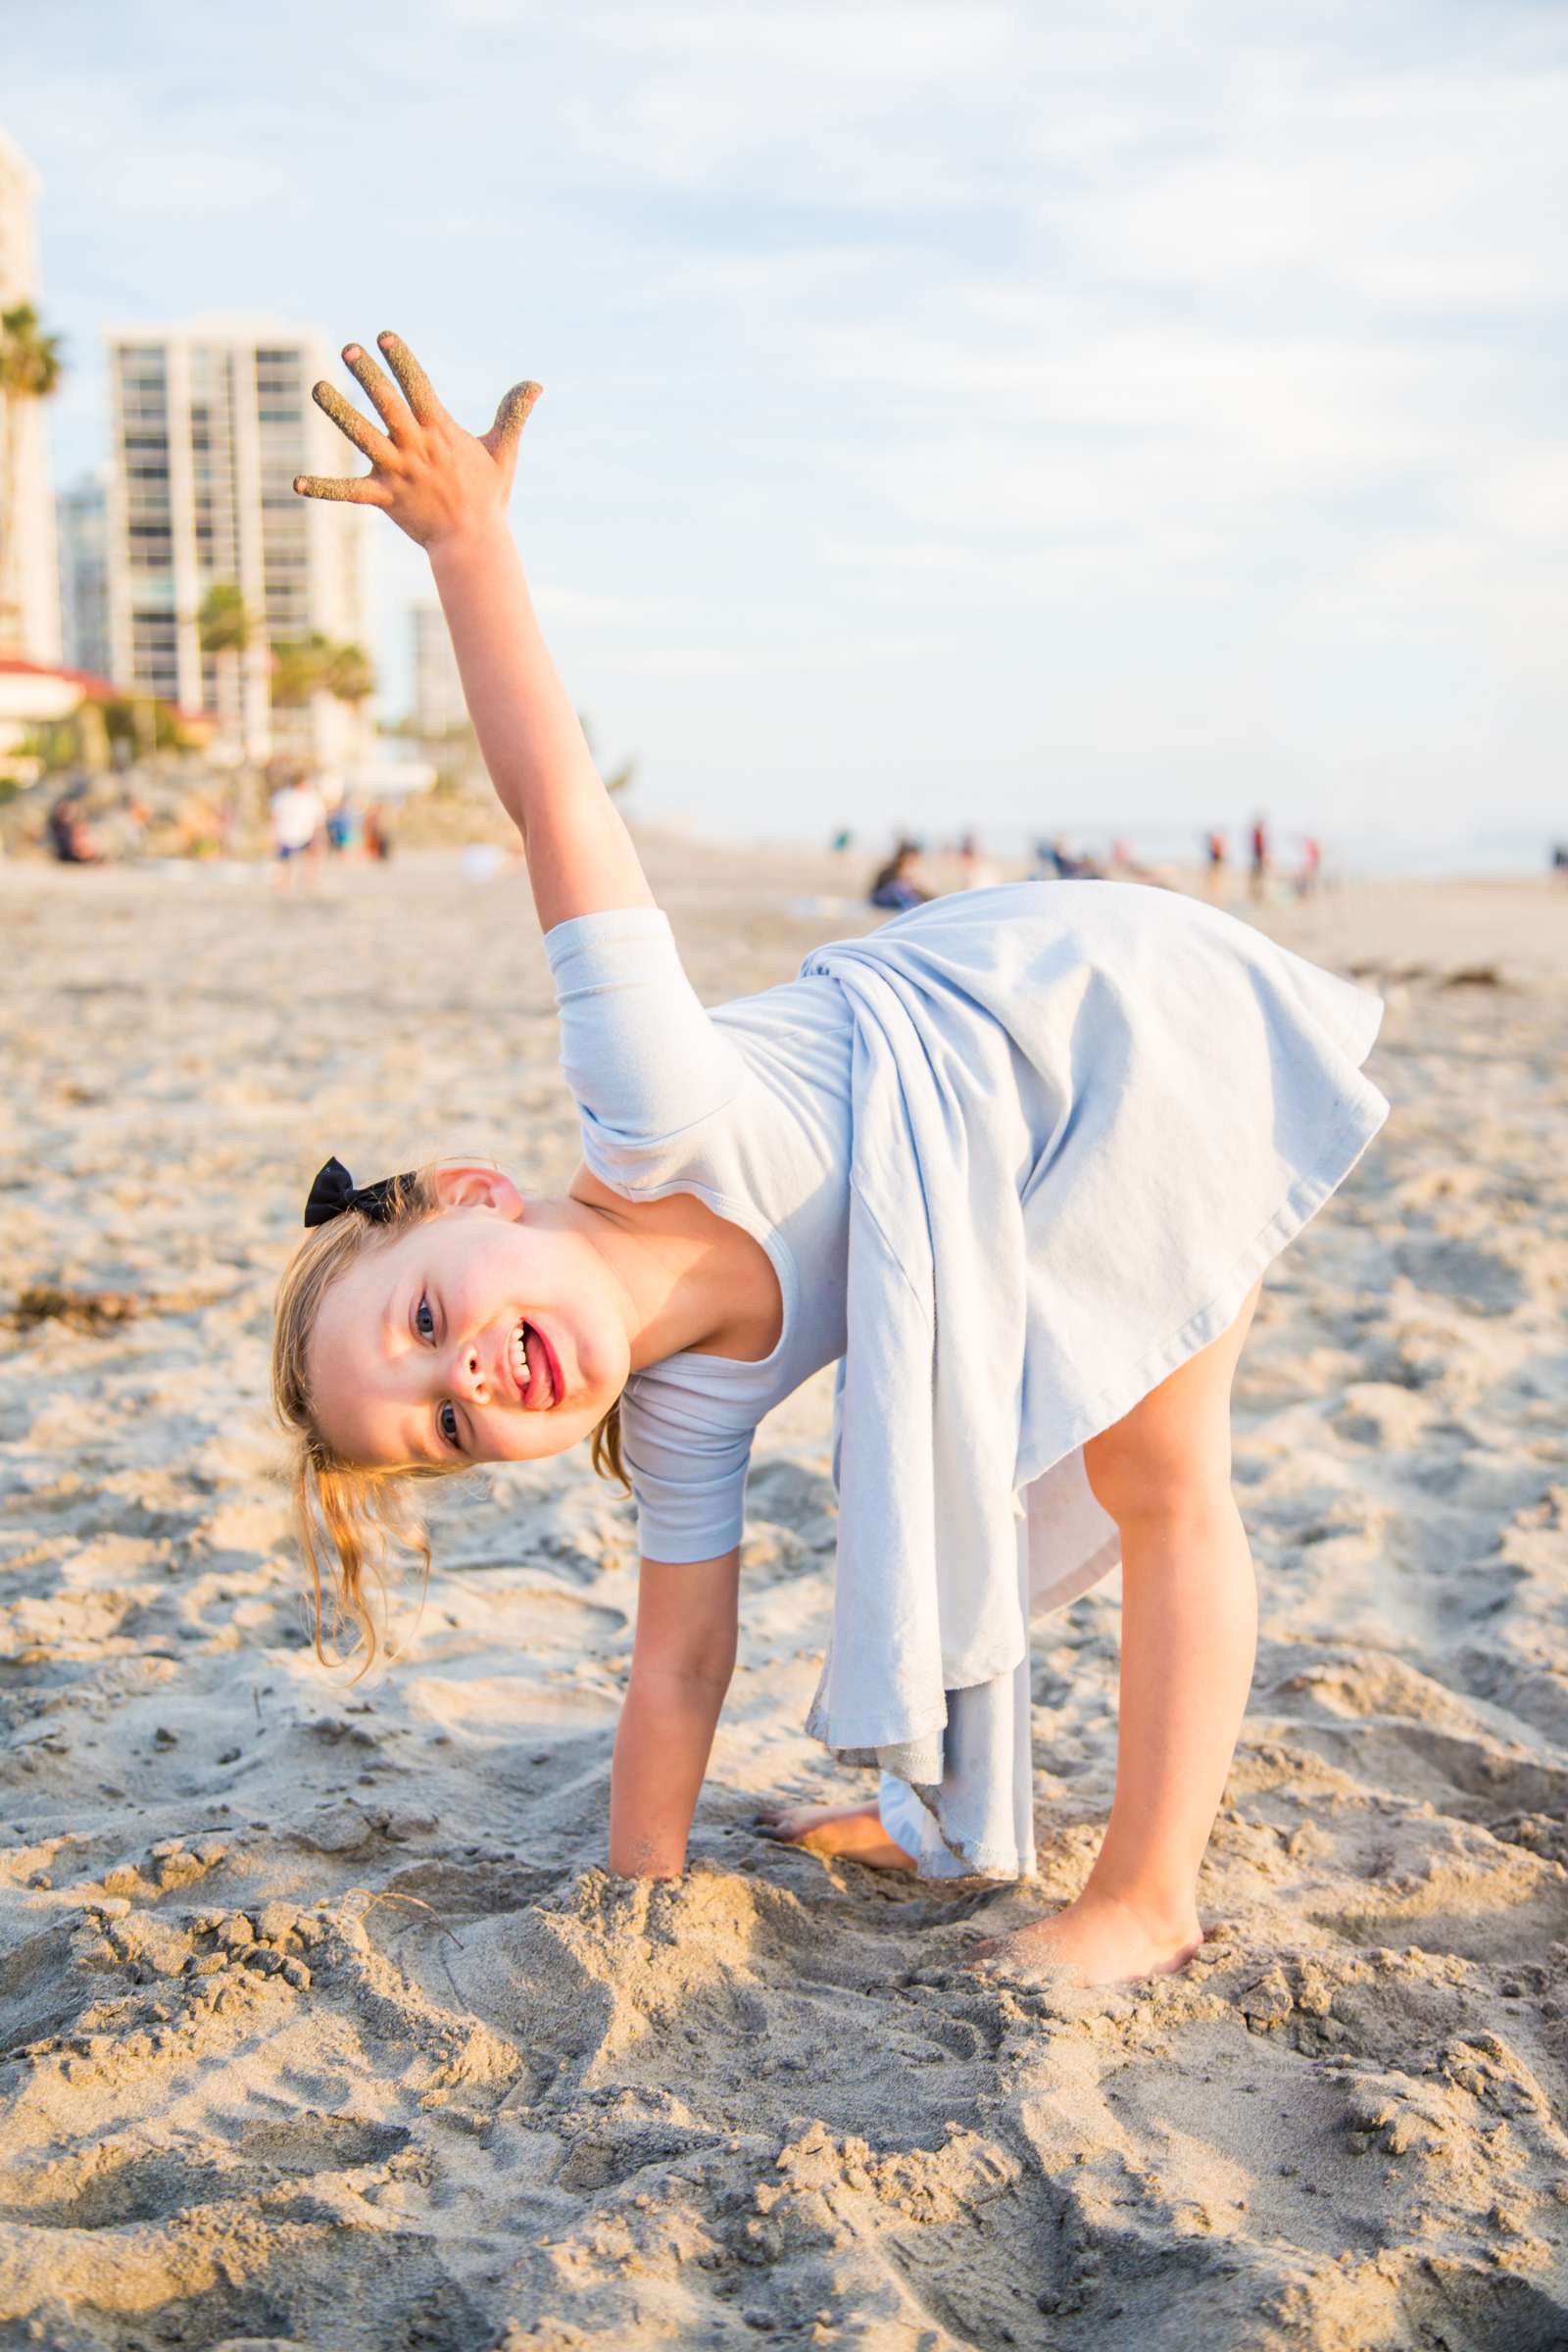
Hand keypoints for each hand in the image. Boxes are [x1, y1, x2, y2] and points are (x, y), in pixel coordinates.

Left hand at [294, 331, 540, 551]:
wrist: (474, 543)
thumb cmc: (488, 496)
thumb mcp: (503, 452)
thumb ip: (513, 414)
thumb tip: (536, 384)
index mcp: (441, 432)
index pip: (418, 388)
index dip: (402, 360)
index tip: (384, 336)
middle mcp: (416, 448)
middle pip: (389, 405)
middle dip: (369, 376)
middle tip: (350, 349)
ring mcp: (398, 473)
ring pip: (364, 437)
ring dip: (340, 413)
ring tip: (317, 387)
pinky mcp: (384, 498)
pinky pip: (349, 492)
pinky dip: (324, 489)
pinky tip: (297, 484)